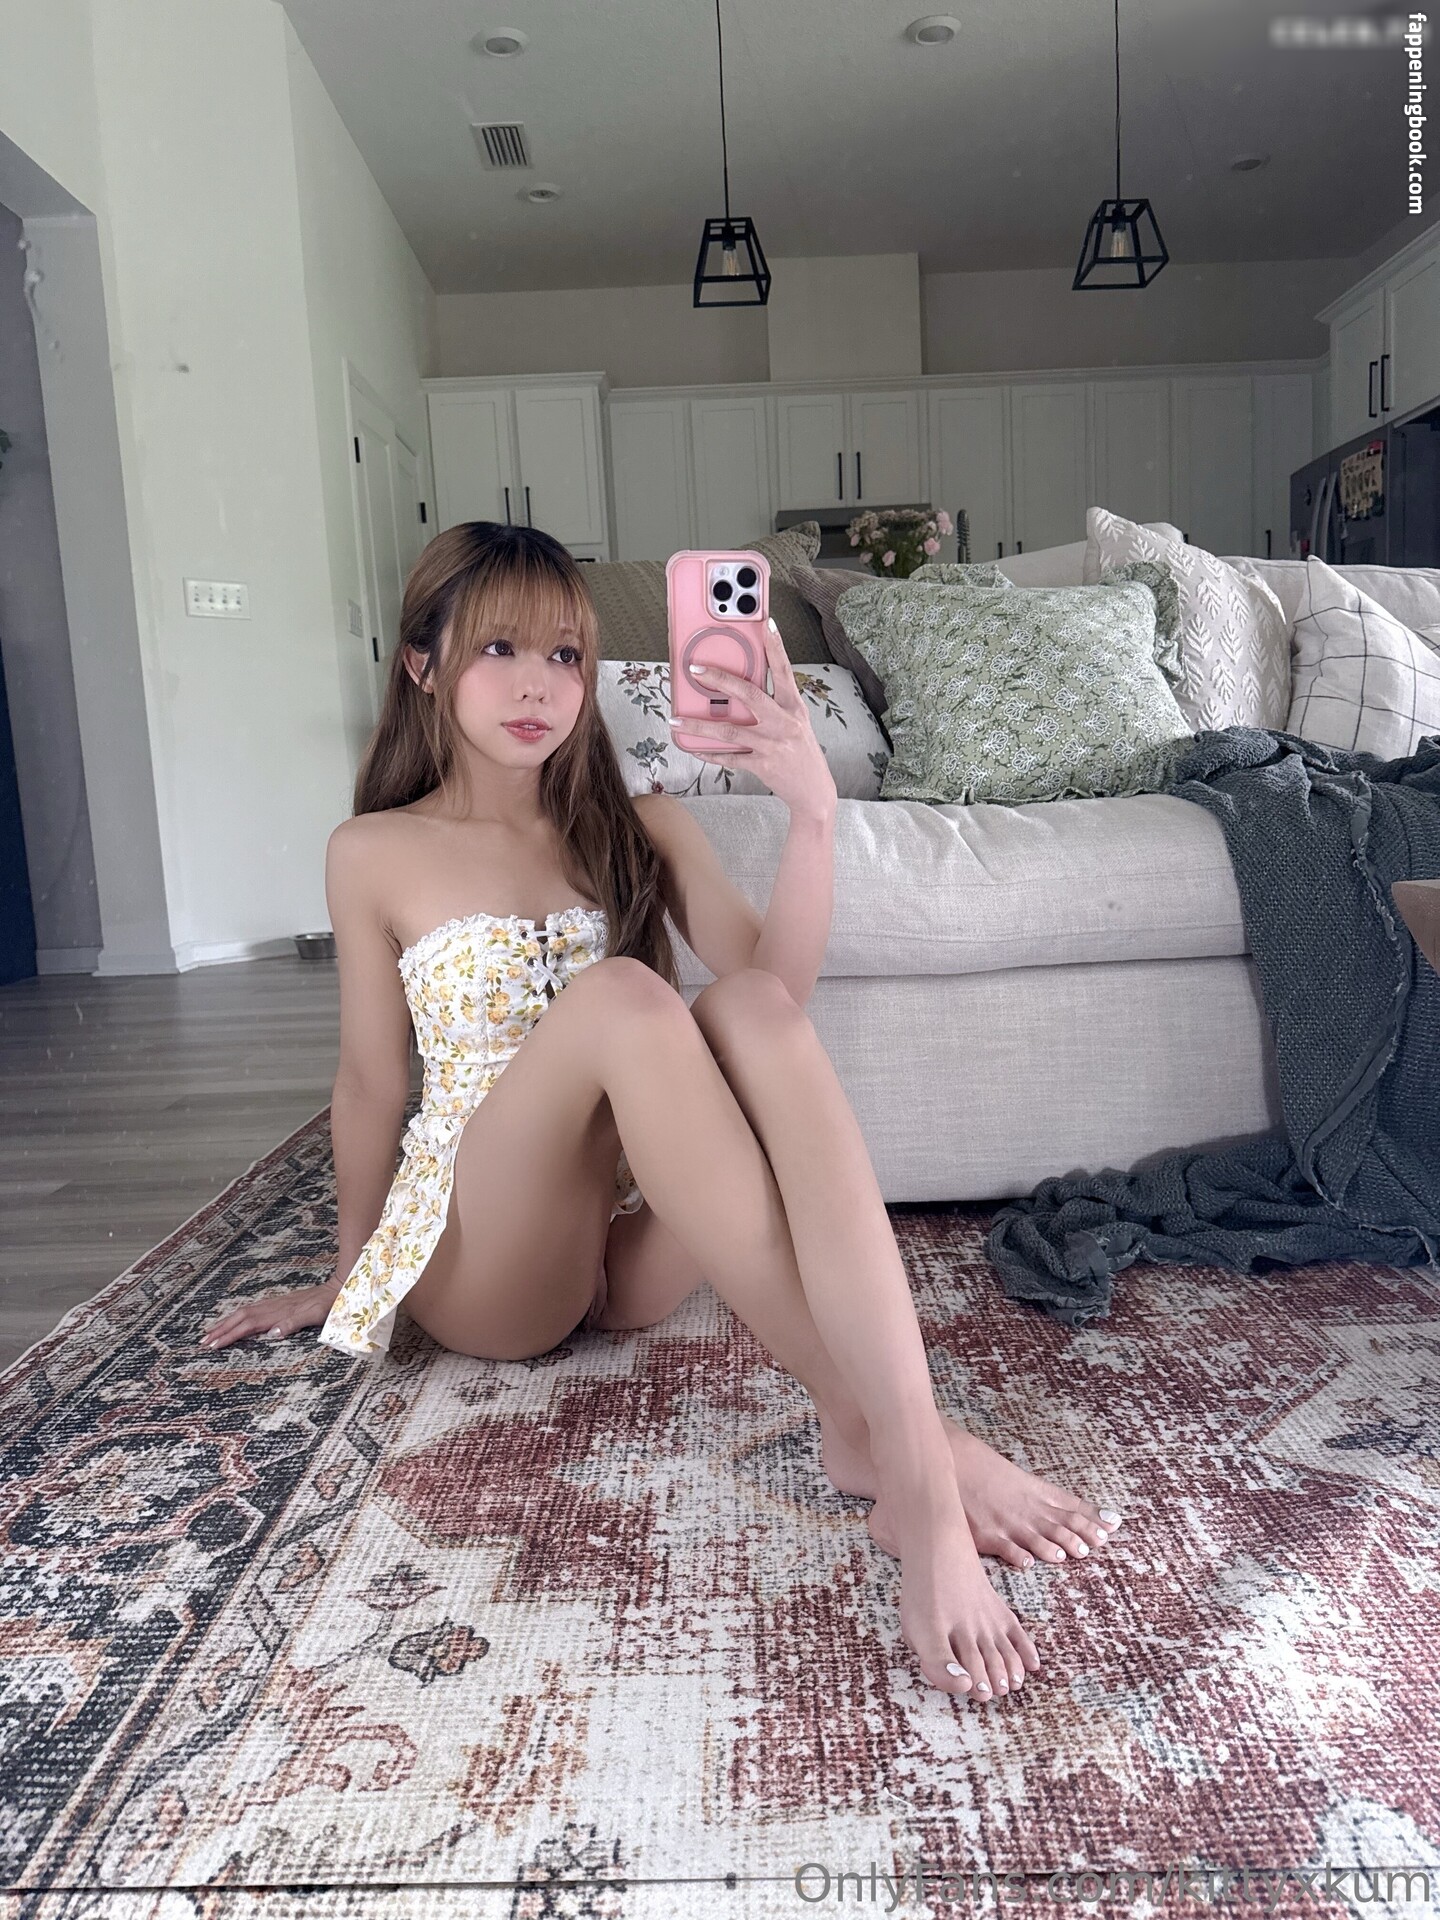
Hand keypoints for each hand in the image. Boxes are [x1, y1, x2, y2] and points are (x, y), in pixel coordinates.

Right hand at [198, 1281, 341, 1349]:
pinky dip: (238, 1316)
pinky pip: (251, 1310)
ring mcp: (273, 1304)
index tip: (213, 1346)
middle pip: (239, 1318)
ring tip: (211, 1332)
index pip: (247, 1326)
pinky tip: (235, 1320)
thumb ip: (293, 1324)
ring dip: (226, 1323)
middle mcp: (272, 1307)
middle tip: (202, 1342)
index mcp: (277, 1314)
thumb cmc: (326, 1306)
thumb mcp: (314, 1317)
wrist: (337, 1289)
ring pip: (243, 1313)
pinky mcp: (277, 1303)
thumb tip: (271, 1334)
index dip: (229, 1336)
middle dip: (220, 1330)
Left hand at [673, 617, 837, 818]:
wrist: (814, 792)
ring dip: (699, 725)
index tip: (766, 624)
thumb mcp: (795, 723)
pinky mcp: (763, 764)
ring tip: (677, 720)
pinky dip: (711, 753)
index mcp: (794, 707)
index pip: (784, 670)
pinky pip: (730, 757)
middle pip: (749, 694)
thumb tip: (740, 690)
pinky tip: (695, 749)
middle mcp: (784, 723)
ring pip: (729, 730)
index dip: (775, 646)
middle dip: (720, 679)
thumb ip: (774, 705)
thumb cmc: (802, 753)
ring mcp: (773, 744)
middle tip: (696, 669)